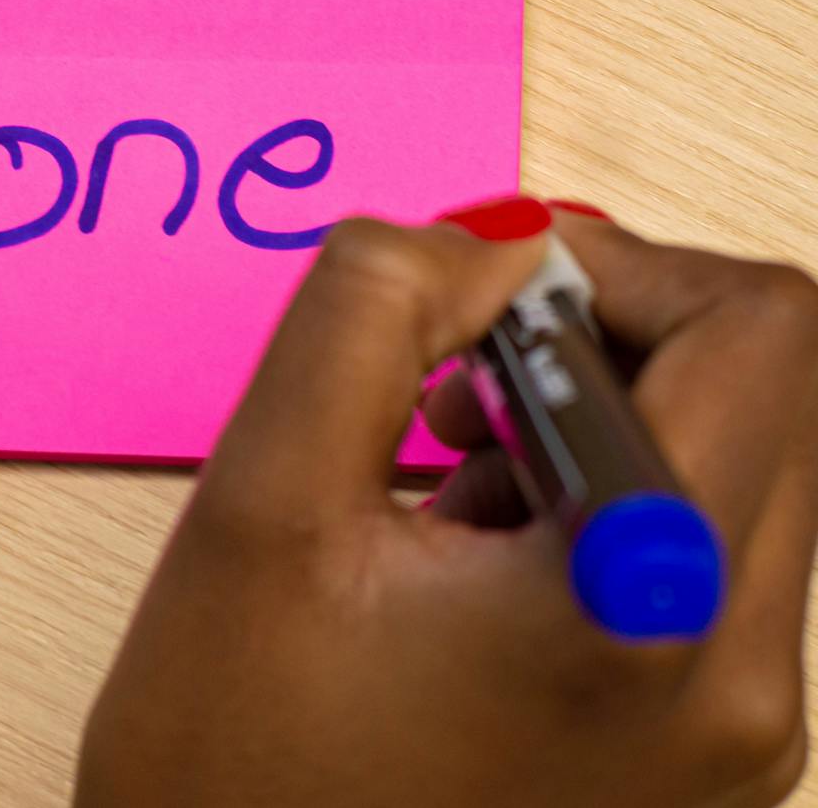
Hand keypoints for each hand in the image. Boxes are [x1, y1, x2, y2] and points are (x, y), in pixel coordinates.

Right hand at [77, 199, 817, 806]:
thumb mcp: (261, 500)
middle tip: (448, 390)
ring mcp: (735, 736)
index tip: (487, 300)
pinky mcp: (705, 758)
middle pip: (763, 395)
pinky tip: (468, 557)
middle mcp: (738, 686)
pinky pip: (701, 563)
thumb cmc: (231, 769)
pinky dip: (596, 512)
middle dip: (598, 345)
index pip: (759, 331)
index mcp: (644, 609)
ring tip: (440, 487)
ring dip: (592, 428)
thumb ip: (369, 314)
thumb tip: (486, 241)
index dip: (615, 266)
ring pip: (732, 472)